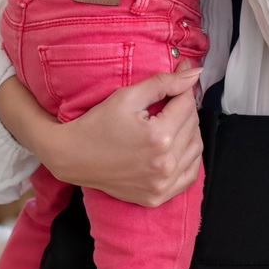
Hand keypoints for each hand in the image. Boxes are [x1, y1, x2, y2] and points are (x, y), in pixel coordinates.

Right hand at [0, 68, 203, 206]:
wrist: (73, 157)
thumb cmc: (97, 124)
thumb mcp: (127, 97)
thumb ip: (163, 83)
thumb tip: (194, 73)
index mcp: (159, 137)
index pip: (187, 105)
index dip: (184, 88)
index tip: (180, 78)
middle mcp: (165, 164)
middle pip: (193, 126)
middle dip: (185, 108)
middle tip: (171, 100)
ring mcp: (162, 184)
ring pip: (196, 150)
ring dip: (190, 132)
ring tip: (173, 122)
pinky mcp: (158, 196)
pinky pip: (190, 176)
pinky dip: (190, 159)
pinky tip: (179, 147)